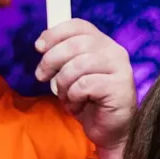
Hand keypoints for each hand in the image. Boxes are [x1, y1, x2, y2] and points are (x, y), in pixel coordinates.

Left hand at [37, 18, 135, 152]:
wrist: (110, 132)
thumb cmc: (89, 102)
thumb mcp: (71, 74)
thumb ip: (63, 57)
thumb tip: (42, 45)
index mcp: (104, 44)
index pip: (78, 26)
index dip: (55, 33)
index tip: (39, 48)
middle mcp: (115, 52)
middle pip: (76, 43)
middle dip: (51, 60)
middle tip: (41, 76)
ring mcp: (120, 69)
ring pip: (78, 65)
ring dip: (64, 83)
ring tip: (66, 97)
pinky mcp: (120, 88)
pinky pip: (84, 85)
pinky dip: (74, 98)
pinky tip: (79, 106)